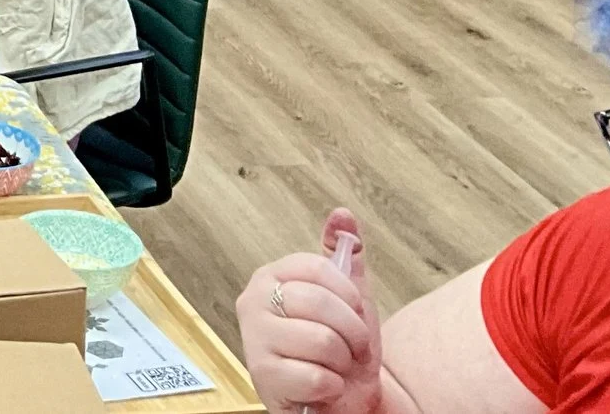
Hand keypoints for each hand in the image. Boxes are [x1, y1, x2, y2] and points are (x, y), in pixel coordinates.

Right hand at [236, 210, 382, 413]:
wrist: (343, 400)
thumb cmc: (343, 349)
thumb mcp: (350, 298)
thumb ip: (345, 254)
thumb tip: (342, 214)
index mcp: (272, 276)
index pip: (316, 267)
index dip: (348, 294)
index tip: (354, 310)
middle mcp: (254, 302)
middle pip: (320, 303)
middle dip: (352, 332)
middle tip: (351, 346)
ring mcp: (254, 339)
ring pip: (321, 340)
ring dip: (343, 362)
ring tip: (334, 366)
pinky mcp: (263, 378)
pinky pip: (316, 376)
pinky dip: (331, 386)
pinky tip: (322, 386)